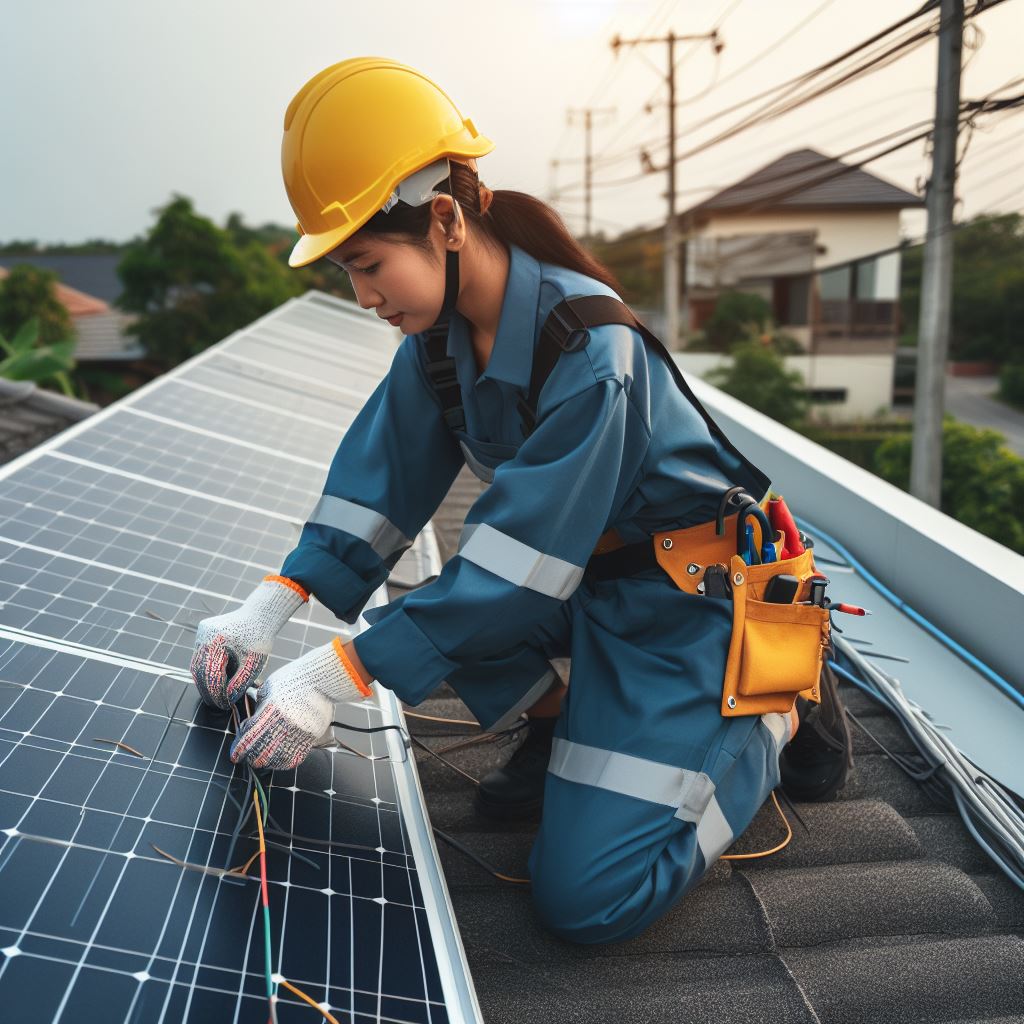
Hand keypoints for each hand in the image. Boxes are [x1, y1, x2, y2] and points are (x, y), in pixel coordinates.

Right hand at [191, 576, 307, 709]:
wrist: (260, 614)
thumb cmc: (260, 638)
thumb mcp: (254, 663)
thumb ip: (241, 682)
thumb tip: (228, 699)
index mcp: (217, 642)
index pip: (212, 676)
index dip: (217, 694)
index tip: (224, 706)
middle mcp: (204, 636)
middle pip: (199, 671)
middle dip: (208, 690)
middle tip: (218, 704)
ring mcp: (201, 633)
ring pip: (197, 664)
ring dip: (205, 680)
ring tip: (217, 695)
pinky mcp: (202, 632)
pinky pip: (201, 654)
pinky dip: (207, 667)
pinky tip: (218, 678)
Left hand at [230, 638, 371, 769]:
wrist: (320, 679)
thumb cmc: (293, 679)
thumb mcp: (269, 687)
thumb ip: (258, 703)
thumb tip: (250, 711)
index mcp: (270, 712)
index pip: (248, 738)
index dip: (239, 749)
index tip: (235, 755)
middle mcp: (283, 726)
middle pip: (261, 753)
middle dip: (251, 758)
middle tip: (246, 758)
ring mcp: (298, 733)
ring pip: (277, 760)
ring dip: (266, 763)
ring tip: (261, 762)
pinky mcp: (310, 737)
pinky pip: (294, 758)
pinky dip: (284, 762)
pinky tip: (278, 761)